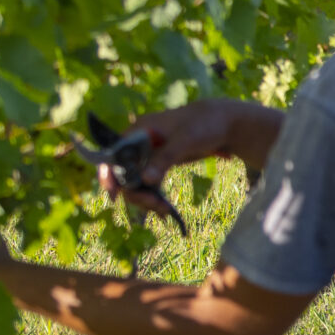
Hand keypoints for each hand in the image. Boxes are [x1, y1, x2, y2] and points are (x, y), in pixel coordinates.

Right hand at [96, 99, 260, 214]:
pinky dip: (154, 196)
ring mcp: (149, 154)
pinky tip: (164, 209)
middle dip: (135, 192)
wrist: (225, 123)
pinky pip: (149, 183)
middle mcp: (139, 143)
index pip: (113, 154)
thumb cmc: (204, 124)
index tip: (113, 194)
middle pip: (124, 172)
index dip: (109, 174)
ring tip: (164, 210)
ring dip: (145, 197)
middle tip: (155, 205)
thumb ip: (166, 157)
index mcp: (139, 130)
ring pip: (136, 181)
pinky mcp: (160, 163)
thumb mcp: (185, 140)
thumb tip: (146, 179)